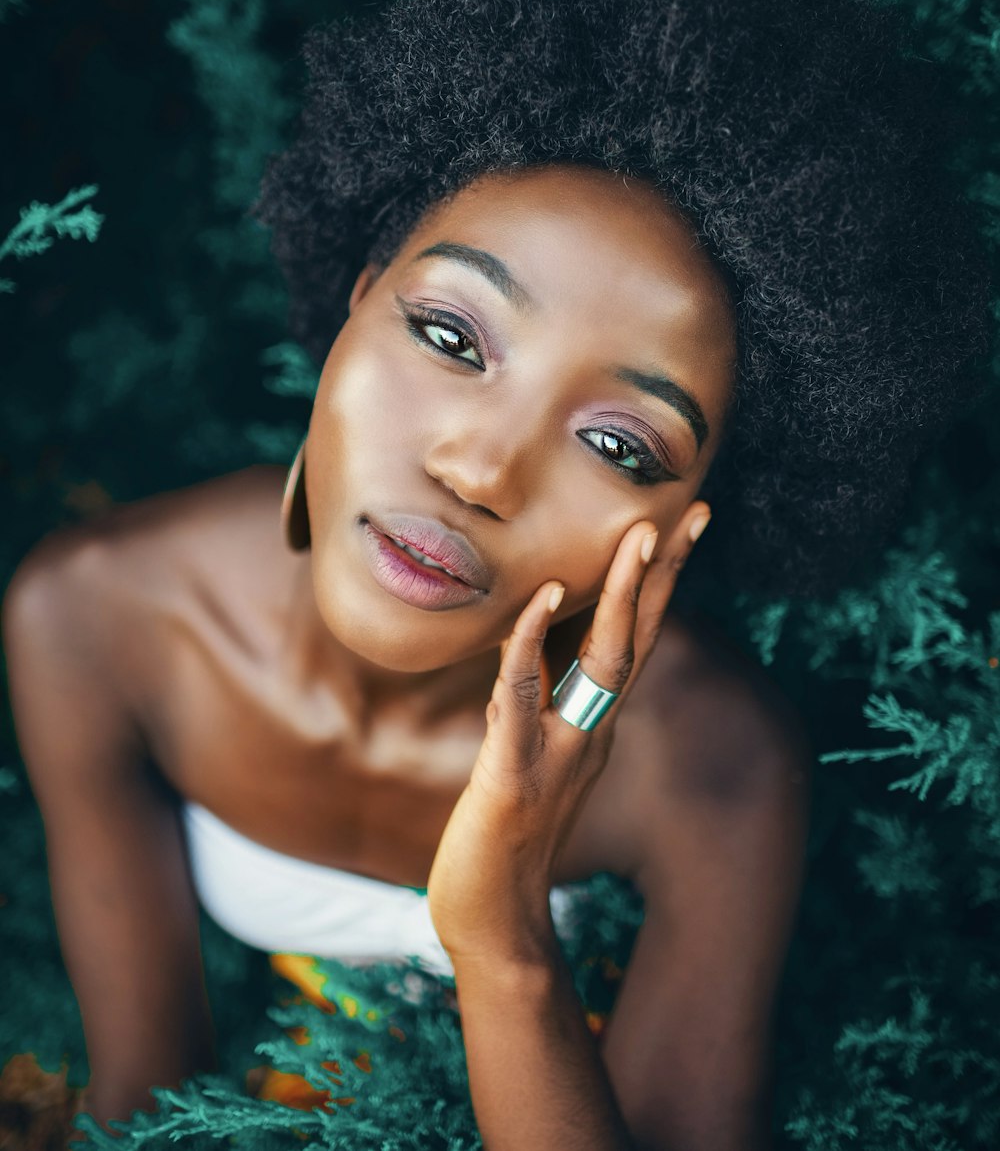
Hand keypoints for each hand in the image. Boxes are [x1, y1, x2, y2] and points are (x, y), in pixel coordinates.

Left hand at [426, 509, 710, 967]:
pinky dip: (530, 646)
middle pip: (638, 640)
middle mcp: (588, 732)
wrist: (496, 923)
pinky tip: (539, 601)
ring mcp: (558, 753)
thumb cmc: (509, 838)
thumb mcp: (533, 758)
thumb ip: (541, 707)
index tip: (678, 528)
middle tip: (688, 514)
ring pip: (601, 664)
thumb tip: (535, 657)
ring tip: (637, 540)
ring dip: (621, 600)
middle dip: (663, 575)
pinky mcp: (513, 775)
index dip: (658, 585)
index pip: (635, 642)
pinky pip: (522, 699)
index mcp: (592, 724)